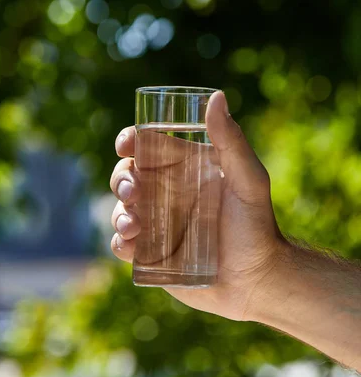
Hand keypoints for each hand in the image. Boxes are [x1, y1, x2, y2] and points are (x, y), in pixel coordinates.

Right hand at [110, 91, 285, 320]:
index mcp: (183, 167)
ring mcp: (156, 222)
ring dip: (118, 213)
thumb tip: (217, 97)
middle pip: (127, 176)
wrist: (259, 279)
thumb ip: (231, 140)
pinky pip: (124, 244)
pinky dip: (120, 242)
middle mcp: (165, 191)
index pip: (147, 145)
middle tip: (133, 193)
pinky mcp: (151, 253)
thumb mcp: (248, 178)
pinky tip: (131, 246)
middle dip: (121, 180)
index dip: (130, 140)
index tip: (126, 144)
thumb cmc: (257, 223)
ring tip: (133, 226)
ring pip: (120, 209)